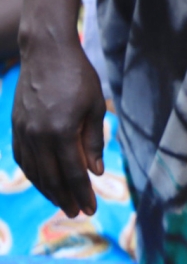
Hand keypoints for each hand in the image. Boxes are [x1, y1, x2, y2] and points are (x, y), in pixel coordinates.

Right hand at [12, 40, 105, 216]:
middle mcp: (37, 135)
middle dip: (65, 198)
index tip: (90, 210)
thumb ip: (93, 141)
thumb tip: (94, 171)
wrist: (46, 51)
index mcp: (60, 131)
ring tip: (62, 202)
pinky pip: (21, 157)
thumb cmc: (77, 76)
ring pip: (33, 170)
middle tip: (78, 212)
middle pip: (51, 177)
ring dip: (48, 190)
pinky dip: (32, 173)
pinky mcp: (15, 125)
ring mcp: (22, 130)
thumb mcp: (94, 107)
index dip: (81, 193)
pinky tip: (42, 181)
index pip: (72, 173)